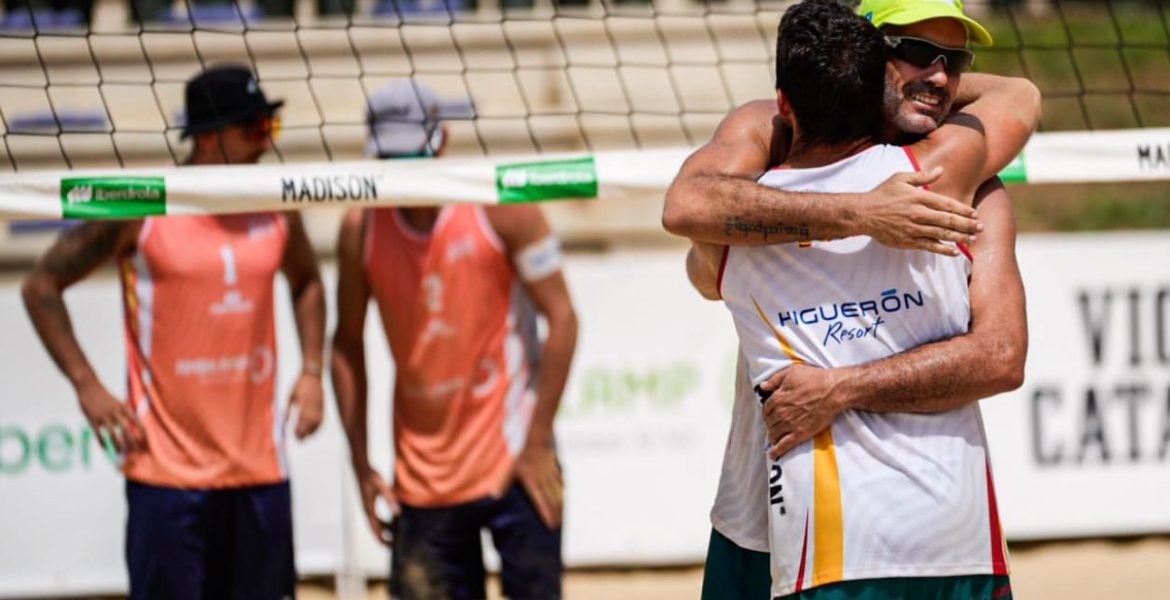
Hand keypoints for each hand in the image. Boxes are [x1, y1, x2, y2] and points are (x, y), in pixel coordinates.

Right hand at [77, 380, 145, 453]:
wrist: (89, 386)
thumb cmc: (105, 396)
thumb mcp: (118, 402)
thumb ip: (124, 414)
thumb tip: (132, 427)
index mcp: (123, 407)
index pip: (137, 421)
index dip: (142, 432)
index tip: (146, 441)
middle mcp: (115, 412)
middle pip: (126, 429)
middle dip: (132, 441)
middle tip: (137, 451)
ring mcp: (103, 416)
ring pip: (112, 434)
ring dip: (117, 445)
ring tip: (120, 452)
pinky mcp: (92, 419)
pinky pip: (99, 434)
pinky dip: (102, 442)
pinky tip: (105, 448)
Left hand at [287, 372, 323, 439]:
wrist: (313, 375)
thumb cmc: (299, 386)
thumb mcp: (290, 397)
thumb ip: (287, 410)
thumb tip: (283, 424)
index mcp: (304, 402)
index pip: (302, 419)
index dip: (298, 429)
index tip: (293, 435)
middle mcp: (313, 405)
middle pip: (310, 423)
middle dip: (304, 432)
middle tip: (298, 438)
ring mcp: (320, 406)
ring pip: (317, 423)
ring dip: (311, 431)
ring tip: (304, 436)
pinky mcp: (323, 406)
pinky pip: (321, 420)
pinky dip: (317, 427)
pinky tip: (312, 431)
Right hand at [357, 468, 397, 545]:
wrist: (361, 469)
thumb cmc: (371, 477)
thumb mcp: (382, 487)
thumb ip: (390, 499)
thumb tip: (397, 512)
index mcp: (369, 509)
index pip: (376, 529)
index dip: (382, 539)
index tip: (390, 547)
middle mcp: (367, 511)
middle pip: (375, 530)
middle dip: (384, 538)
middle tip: (395, 546)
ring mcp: (368, 508)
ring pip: (376, 524)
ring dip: (384, 531)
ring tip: (395, 537)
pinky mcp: (370, 504)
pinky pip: (377, 518)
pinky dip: (384, 523)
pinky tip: (393, 522)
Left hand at [508, 441, 563, 528]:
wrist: (536, 437)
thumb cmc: (522, 453)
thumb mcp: (510, 468)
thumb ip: (503, 482)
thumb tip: (495, 496)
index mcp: (534, 482)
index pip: (542, 501)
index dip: (547, 514)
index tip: (552, 526)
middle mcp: (544, 480)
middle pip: (553, 499)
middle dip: (557, 512)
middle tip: (560, 525)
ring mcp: (550, 473)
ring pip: (558, 491)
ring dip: (561, 503)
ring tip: (563, 513)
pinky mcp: (553, 466)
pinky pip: (560, 480)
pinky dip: (562, 488)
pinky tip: (564, 491)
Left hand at [759, 365, 846, 459]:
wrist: (833, 391)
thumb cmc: (814, 379)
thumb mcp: (791, 372)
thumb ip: (774, 380)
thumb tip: (763, 386)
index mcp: (777, 398)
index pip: (765, 408)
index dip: (767, 411)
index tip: (770, 413)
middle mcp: (781, 413)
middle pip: (769, 422)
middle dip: (770, 423)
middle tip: (773, 424)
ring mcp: (790, 424)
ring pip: (774, 434)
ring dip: (772, 436)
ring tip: (773, 438)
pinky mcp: (800, 434)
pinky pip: (784, 445)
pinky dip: (777, 451)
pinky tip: (773, 455)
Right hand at [863, 167, 981, 255]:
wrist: (863, 213)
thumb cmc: (882, 194)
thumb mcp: (900, 178)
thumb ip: (922, 176)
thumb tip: (941, 170)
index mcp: (919, 197)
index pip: (947, 204)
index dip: (963, 210)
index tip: (975, 213)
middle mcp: (919, 213)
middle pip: (949, 220)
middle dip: (967, 224)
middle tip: (981, 228)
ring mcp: (914, 229)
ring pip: (942, 234)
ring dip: (959, 237)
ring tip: (972, 238)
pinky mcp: (907, 241)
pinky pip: (929, 246)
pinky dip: (943, 249)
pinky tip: (954, 251)